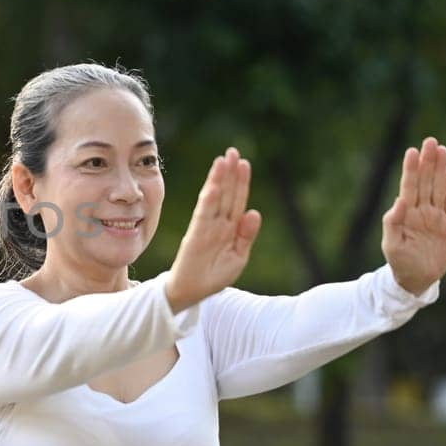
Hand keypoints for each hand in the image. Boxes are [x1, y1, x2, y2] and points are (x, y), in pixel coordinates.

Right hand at [166, 147, 261, 311]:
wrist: (191, 293)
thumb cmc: (214, 276)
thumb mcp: (238, 258)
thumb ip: (246, 236)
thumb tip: (255, 212)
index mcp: (230, 229)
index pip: (237, 201)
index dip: (241, 182)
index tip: (244, 163)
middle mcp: (218, 224)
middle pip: (226, 194)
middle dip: (230, 173)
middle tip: (232, 152)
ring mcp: (207, 228)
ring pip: (215, 199)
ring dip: (219, 180)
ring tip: (222, 160)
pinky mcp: (196, 235)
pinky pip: (204, 215)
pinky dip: (208, 200)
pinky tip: (213, 186)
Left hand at [382, 137, 445, 294]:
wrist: (416, 280)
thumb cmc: (400, 262)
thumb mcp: (391, 245)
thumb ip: (393, 222)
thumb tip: (399, 200)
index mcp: (406, 214)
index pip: (409, 186)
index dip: (411, 169)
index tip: (412, 151)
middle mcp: (422, 211)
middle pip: (426, 182)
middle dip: (428, 162)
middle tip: (430, 141)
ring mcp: (436, 217)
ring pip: (440, 188)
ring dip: (441, 169)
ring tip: (442, 149)